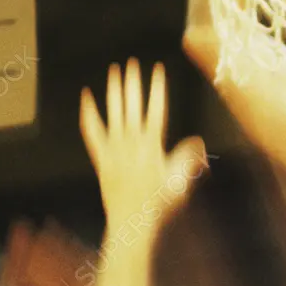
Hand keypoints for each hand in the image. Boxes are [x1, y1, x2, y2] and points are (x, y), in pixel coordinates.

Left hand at [80, 59, 207, 227]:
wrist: (132, 221)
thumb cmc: (158, 203)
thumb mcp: (181, 180)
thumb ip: (189, 158)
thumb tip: (198, 142)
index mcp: (152, 144)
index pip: (157, 108)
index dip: (158, 87)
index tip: (158, 70)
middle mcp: (132, 142)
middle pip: (133, 104)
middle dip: (134, 82)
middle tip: (132, 63)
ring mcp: (114, 148)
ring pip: (113, 112)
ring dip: (114, 90)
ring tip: (114, 71)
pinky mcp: (101, 157)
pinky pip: (92, 131)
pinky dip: (89, 114)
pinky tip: (87, 98)